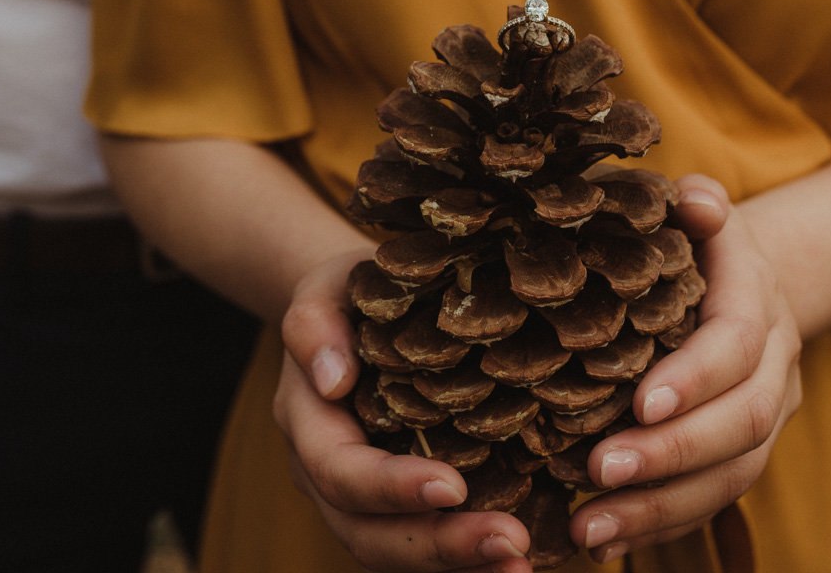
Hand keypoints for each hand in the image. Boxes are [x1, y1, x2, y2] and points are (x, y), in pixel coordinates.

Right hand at [277, 251, 533, 572]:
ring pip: (395, 553)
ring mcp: (360, 497)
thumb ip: (315, 323)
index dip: (391, 487)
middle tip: (511, 543)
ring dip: (459, 566)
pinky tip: (519, 561)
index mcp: (308, 421)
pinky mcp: (398, 504)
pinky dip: (467, 562)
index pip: (340, 470)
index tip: (453, 486)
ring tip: (521, 566)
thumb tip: (332, 378)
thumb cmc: (350, 291)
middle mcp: (326, 472)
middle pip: (367, 533)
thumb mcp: (327, 286)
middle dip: (437, 546)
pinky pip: (424, 546)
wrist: (355, 310)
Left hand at [572, 175, 802, 562]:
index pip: (734, 346)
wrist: (753, 280)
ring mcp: (764, 418)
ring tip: (588, 529)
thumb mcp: (701, 213)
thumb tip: (695, 201)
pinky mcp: (742, 455)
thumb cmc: (700, 243)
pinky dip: (661, 526)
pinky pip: (713, 502)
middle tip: (597, 472)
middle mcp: (773, 368)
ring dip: (660, 509)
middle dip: (670, 455)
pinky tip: (605, 542)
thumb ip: (698, 205)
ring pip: (731, 477)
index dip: (694, 379)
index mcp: (757, 304)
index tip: (638, 405)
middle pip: (740, 425)